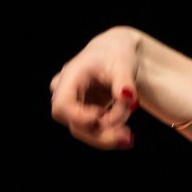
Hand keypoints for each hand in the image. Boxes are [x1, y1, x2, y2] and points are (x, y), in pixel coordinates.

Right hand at [50, 27, 140, 149]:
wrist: (117, 53)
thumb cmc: (117, 54)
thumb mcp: (123, 65)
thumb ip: (125, 82)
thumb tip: (128, 98)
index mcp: (70, 76)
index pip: (62, 105)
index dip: (80, 117)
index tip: (102, 116)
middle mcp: (65, 93)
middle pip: (74, 124)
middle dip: (100, 134)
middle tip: (127, 138)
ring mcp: (72, 105)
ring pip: (82, 131)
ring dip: (107, 136)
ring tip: (129, 136)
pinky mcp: (82, 113)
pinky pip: (91, 130)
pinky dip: (108, 134)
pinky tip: (126, 135)